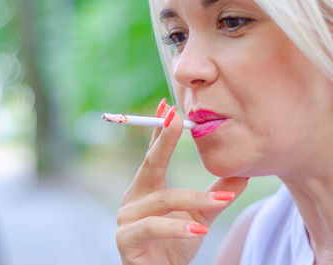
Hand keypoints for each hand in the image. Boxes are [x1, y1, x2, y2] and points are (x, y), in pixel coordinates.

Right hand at [116, 101, 247, 264]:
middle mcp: (133, 198)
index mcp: (147, 188)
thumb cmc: (176, 243)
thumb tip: (242, 173)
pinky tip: (199, 229)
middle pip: (150, 165)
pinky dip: (177, 227)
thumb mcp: (201, 216)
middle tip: (176, 118)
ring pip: (162, 200)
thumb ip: (217, 195)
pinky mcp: (126, 239)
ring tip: (220, 201)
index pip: (154, 155)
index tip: (168, 107)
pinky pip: (152, 227)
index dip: (161, 132)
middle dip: (163, 141)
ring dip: (192, 199)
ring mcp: (126, 218)